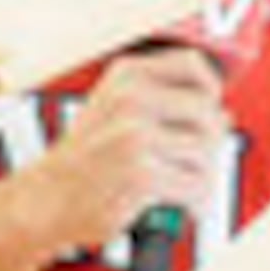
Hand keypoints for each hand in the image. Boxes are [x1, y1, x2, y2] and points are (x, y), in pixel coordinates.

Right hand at [0, 47, 226, 261]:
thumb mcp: (113, 111)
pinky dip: (195, 202)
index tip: (209, 110)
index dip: (211, 89)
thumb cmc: (85, 159)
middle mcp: (131, 100)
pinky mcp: (142, 175)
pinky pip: (196, 186)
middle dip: (211, 142)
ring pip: (206, 153)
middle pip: (208, 113)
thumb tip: (224, 115)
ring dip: (202, 176)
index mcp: (126, 77)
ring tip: (183, 186)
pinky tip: (181, 205)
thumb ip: (163, 105)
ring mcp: (136, 136)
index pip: (193, 64)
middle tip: (194, 162)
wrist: (45, 199)